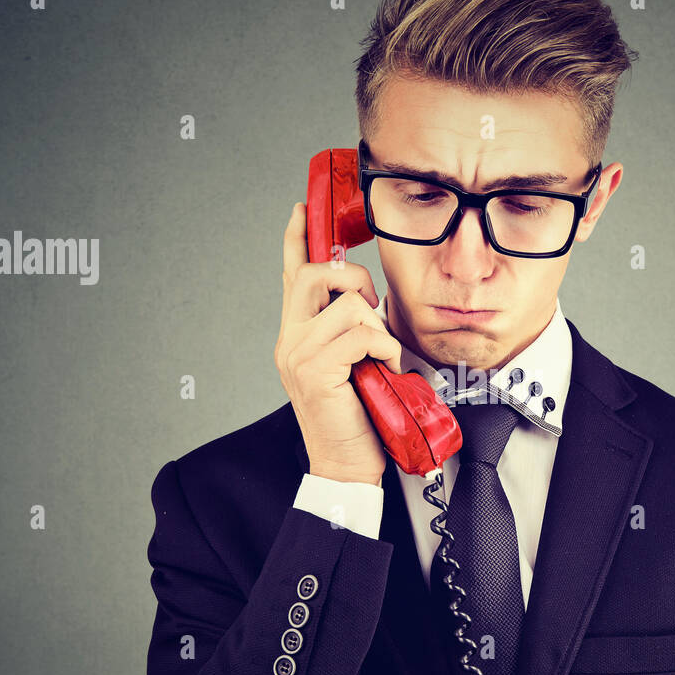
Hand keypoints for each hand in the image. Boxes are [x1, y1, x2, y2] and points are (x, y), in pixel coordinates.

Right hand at [274, 202, 402, 485]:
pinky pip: (361, 334)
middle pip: (313, 274)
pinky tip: (385, 368)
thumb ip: (350, 332)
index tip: (299, 208)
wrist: (347, 467)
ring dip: (378, 327)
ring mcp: (298, 354)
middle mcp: (289, 340)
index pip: (289, 275)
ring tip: (381, 357)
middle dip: (352, 277)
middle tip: (371, 305)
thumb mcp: (353, 365)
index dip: (295, 238)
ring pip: (348, 305)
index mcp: (296, 335)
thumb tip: (369, 302)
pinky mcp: (315, 370)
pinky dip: (384, 347)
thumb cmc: (357, 418)